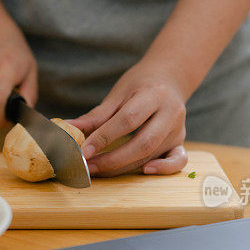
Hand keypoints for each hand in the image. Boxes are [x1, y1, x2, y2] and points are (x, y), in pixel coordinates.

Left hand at [68, 61, 188, 176]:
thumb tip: (68, 129)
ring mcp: (178, 128)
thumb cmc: (139, 85)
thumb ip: (96, 116)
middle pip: (142, 143)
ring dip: (124, 167)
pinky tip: (144, 171)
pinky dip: (163, 169)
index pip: (127, 120)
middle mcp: (170, 113)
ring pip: (152, 154)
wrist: (169, 77)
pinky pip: (179, 160)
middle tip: (88, 166)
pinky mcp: (181, 140)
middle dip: (112, 159)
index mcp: (153, 95)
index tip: (83, 151)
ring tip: (99, 170)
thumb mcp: (118, 94)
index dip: (104, 137)